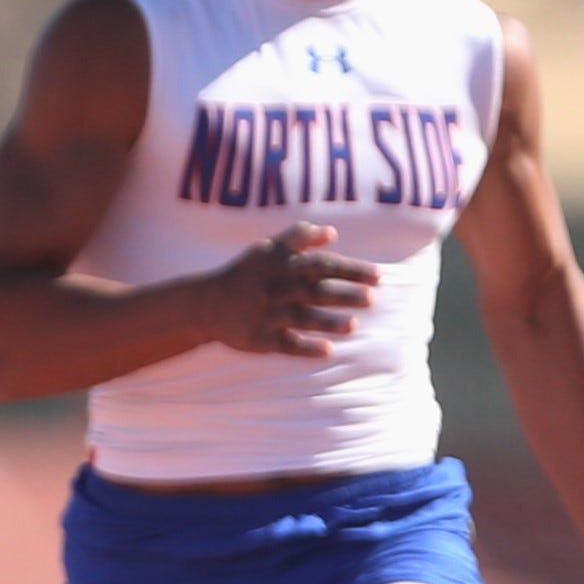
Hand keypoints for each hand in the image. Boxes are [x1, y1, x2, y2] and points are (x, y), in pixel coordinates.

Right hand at [210, 223, 377, 357]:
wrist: (205, 303)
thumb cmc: (244, 273)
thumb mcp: (266, 249)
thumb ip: (298, 237)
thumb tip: (331, 233)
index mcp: (280, 267)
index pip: (321, 265)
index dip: (350, 269)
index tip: (378, 276)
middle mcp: (276, 290)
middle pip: (315, 291)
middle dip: (344, 294)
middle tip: (371, 298)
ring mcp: (266, 315)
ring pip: (302, 318)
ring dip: (328, 322)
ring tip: (353, 325)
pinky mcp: (258, 338)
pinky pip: (284, 344)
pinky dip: (306, 348)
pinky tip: (328, 350)